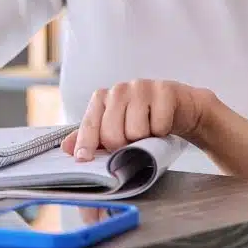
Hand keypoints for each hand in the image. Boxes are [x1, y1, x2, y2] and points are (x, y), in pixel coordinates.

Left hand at [60, 79, 212, 161]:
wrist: (180, 108)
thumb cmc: (145, 119)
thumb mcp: (116, 128)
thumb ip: (91, 137)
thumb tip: (67, 148)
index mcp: (103, 98)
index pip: (90, 124)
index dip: (86, 143)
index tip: (83, 159)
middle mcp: (119, 90)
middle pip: (112, 134)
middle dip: (123, 146)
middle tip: (132, 141)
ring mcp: (141, 87)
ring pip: (136, 131)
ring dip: (145, 138)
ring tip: (149, 130)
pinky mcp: (164, 90)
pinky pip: (159, 125)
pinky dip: (163, 131)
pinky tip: (163, 123)